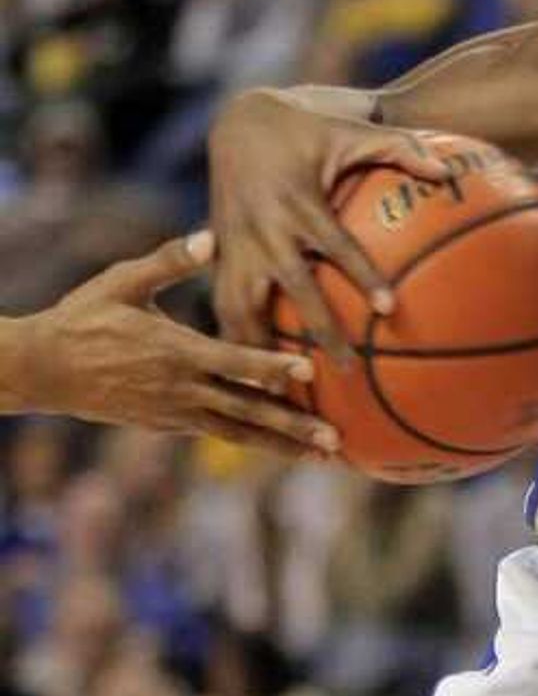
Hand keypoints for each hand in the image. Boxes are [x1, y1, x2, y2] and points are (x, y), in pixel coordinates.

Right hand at [16, 234, 339, 458]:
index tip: (309, 373)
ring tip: (321, 457)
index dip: (272, 368)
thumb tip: (208, 238)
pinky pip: (219, 433)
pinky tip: (282, 446)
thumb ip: (168, 262)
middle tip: (336, 442)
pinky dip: (252, 441)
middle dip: (293, 429)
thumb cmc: (84, 317)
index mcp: (175, 352)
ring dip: (282, 446)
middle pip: (247, 413)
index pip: (234, 363)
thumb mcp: (122, 283)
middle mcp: (181, 390)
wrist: (44, 369)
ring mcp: (175, 414)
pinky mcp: (168, 426)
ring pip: (238, 434)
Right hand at [208, 89, 450, 359]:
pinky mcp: (219, 259)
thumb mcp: (352, 130)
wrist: (237, 121)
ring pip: (242, 307)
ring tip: (283, 396)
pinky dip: (235, 343)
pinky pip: (222, 308)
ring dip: (262, 350)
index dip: (363, 276)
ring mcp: (235, 246)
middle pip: (292, 289)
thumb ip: (401, 149)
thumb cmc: (305, 130)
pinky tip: (252, 383)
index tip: (390, 309)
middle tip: (347, 370)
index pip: (335, 245)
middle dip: (319, 330)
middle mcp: (263, 229)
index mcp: (297, 202)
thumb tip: (449, 171)